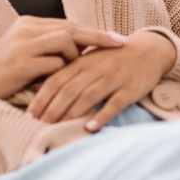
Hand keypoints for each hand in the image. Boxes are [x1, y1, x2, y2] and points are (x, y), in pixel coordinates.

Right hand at [0, 17, 128, 106]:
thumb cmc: (1, 76)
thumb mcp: (26, 56)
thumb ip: (49, 49)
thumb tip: (81, 50)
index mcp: (28, 24)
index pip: (68, 24)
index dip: (92, 32)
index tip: (114, 38)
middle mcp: (26, 28)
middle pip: (71, 28)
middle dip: (99, 36)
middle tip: (121, 43)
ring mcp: (22, 43)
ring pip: (65, 42)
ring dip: (74, 58)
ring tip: (73, 73)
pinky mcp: (20, 62)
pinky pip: (53, 63)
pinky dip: (61, 73)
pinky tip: (61, 83)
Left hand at [27, 31, 176, 130]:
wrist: (148, 51)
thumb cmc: (113, 58)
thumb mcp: (89, 59)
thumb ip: (69, 71)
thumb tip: (40, 87)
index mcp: (82, 62)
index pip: (56, 79)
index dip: (42, 97)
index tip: (30, 114)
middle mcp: (95, 69)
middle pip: (69, 90)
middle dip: (52, 109)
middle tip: (39, 125)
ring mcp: (113, 78)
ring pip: (88, 96)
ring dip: (72, 113)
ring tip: (58, 127)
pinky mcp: (129, 89)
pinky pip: (114, 104)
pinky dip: (101, 116)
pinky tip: (90, 128)